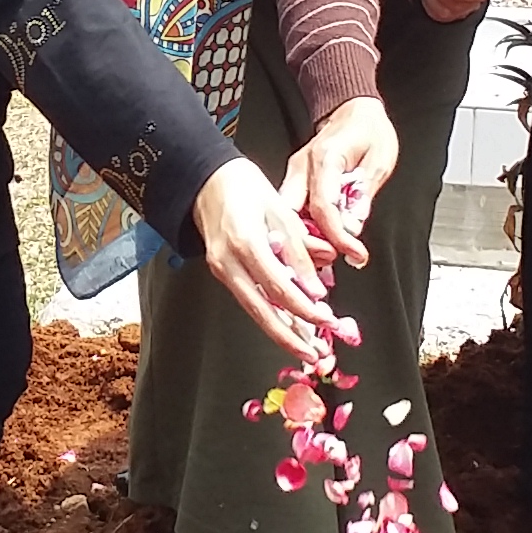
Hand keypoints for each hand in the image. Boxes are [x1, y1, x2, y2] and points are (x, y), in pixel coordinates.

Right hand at [193, 157, 341, 361]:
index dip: (303, 306)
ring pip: (253, 310)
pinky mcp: (222, 272)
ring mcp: (222, 270)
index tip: (325, 316)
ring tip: (304, 347)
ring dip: (280, 332)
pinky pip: (248, 299)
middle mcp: (228, 262)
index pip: (278, 285)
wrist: (206, 180)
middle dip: (290, 336)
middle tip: (314, 353)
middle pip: (261, 310)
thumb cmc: (242, 186)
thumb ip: (300, 246)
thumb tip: (321, 275)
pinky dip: (269, 315)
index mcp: (246, 242)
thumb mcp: (280, 209)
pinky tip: (288, 326)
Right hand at [280, 98, 396, 272]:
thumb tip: (353, 227)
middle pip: (293, 216)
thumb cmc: (369, 130)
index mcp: (324, 158)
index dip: (338, 236)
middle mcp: (302, 167)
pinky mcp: (294, 182)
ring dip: (301, 244)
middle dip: (307, 246)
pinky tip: (311, 252)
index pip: (324, 206)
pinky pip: (291, 213)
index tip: (353, 253)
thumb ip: (363, 194)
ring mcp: (294, 175)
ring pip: (286, 218)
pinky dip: (300, 234)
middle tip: (329, 266)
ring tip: (321, 266)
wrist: (354, 109)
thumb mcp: (379, 161)